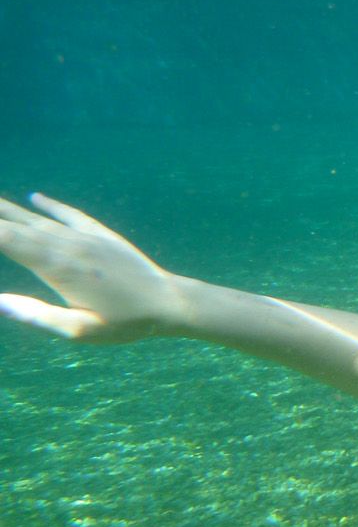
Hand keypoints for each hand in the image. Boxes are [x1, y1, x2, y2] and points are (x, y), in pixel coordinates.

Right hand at [0, 195, 181, 342]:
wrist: (171, 302)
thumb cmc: (126, 323)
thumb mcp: (78, 330)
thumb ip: (35, 315)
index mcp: (55, 265)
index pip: (4, 238)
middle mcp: (66, 243)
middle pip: (13, 222)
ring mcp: (84, 236)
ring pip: (36, 216)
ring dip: (8, 206)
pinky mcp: (102, 235)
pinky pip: (70, 214)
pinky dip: (49, 205)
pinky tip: (33, 197)